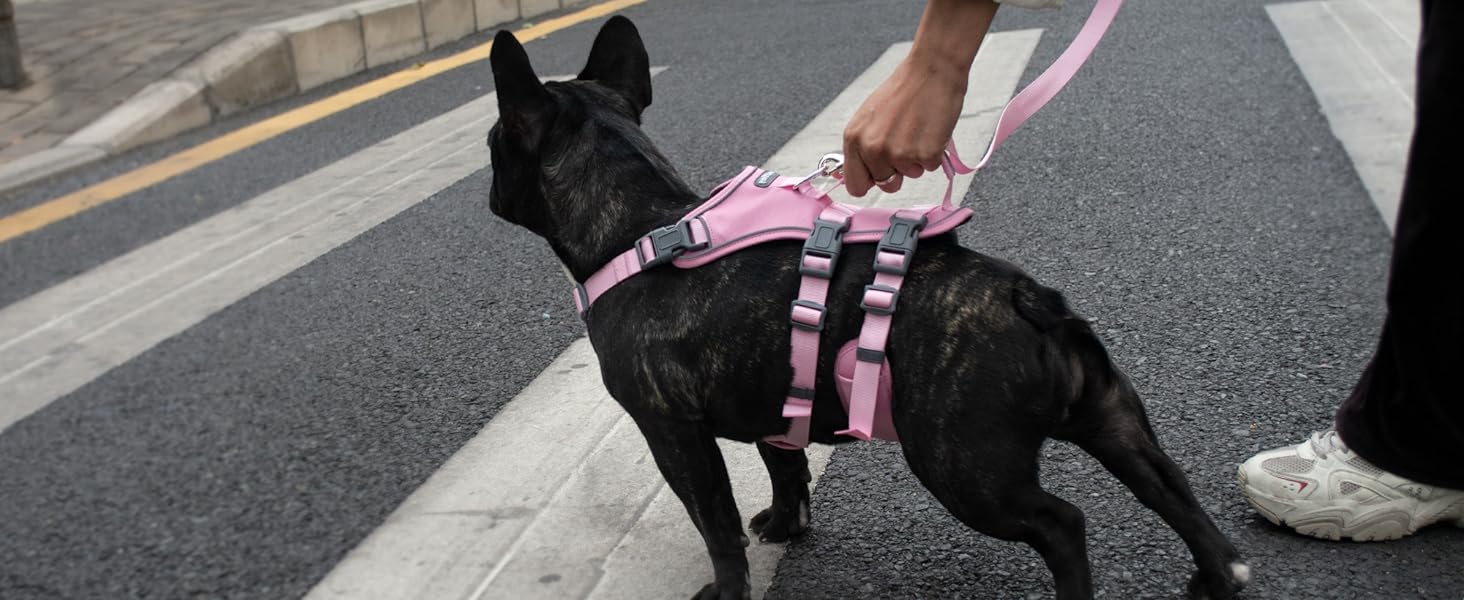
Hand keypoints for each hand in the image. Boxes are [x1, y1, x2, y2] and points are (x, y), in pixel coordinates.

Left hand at [841, 53, 967, 196]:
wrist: (931, 71)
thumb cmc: (904, 90)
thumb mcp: (869, 117)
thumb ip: (863, 146)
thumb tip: (864, 175)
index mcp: (854, 139)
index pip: (855, 185)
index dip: (870, 181)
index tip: (879, 173)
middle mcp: (873, 149)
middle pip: (885, 184)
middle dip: (897, 170)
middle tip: (905, 141)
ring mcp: (899, 154)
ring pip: (910, 175)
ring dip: (917, 159)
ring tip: (917, 130)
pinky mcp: (925, 154)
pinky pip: (931, 167)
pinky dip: (934, 153)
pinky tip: (930, 129)